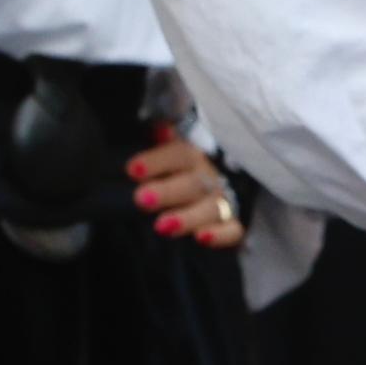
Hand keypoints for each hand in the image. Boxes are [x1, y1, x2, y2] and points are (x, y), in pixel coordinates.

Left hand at [130, 130, 243, 249]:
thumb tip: (155, 126)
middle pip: (192, 183)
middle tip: (142, 199)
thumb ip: (159, 139)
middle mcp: (208, 177)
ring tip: (162, 226)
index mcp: (190, 157)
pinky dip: (220, 235)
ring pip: (210, 208)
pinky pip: (233, 230)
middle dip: (167, 192)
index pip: (177, 154)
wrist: (208, 189)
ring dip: (188, 217)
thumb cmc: (177, 172)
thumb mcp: (166, 153)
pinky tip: (202, 238)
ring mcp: (222, 201)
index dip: (157, 161)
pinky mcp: (233, 224)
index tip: (132, 170)